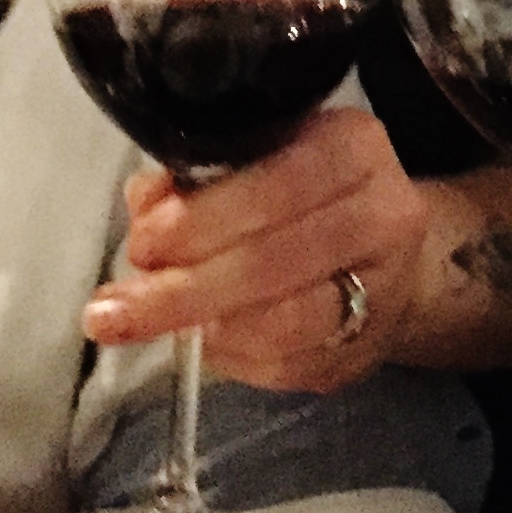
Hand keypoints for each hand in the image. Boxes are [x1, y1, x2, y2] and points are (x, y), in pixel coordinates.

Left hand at [81, 108, 432, 392]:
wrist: (392, 260)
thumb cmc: (306, 198)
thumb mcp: (258, 160)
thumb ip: (196, 177)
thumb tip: (144, 206)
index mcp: (352, 148)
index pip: (279, 184)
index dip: (204, 218)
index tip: (144, 243)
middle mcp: (382, 215)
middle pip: (276, 259)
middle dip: (185, 286)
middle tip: (119, 305)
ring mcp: (382, 289)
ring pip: (286, 322)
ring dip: (202, 327)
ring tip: (142, 325)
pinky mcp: (365, 351)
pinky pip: (289, 365)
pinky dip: (231, 357)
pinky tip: (195, 342)